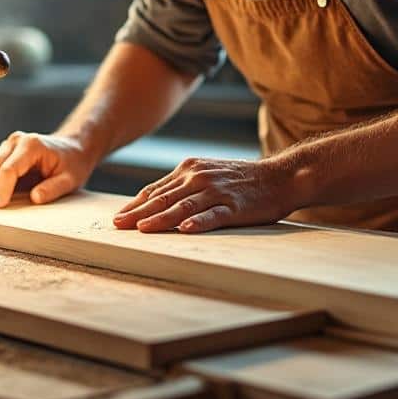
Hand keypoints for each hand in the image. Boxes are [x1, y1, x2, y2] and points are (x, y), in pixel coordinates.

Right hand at [0, 132, 94, 207]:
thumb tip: (35, 198)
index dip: (2, 188)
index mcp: (32, 145)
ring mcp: (7, 147)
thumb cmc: (72, 163)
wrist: (72, 149)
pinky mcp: (2, 154)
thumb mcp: (70, 179)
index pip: (9, 168)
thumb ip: (54, 188)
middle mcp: (16, 142)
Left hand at [113, 156, 295, 232]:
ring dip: (161, 218)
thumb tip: (155, 202)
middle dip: (138, 213)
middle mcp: (199, 177)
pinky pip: (213, 215)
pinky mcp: (234, 205)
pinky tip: (186, 229)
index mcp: (189, 169)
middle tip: (118, 226)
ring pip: (183, 206)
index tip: (118, 217)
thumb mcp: (207, 174)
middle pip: (163, 198)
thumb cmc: (240, 180)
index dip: (135, 204)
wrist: (280, 176)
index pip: (155, 189)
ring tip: (143, 228)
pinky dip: (199, 222)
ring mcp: (216, 191)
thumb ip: (182, 186)